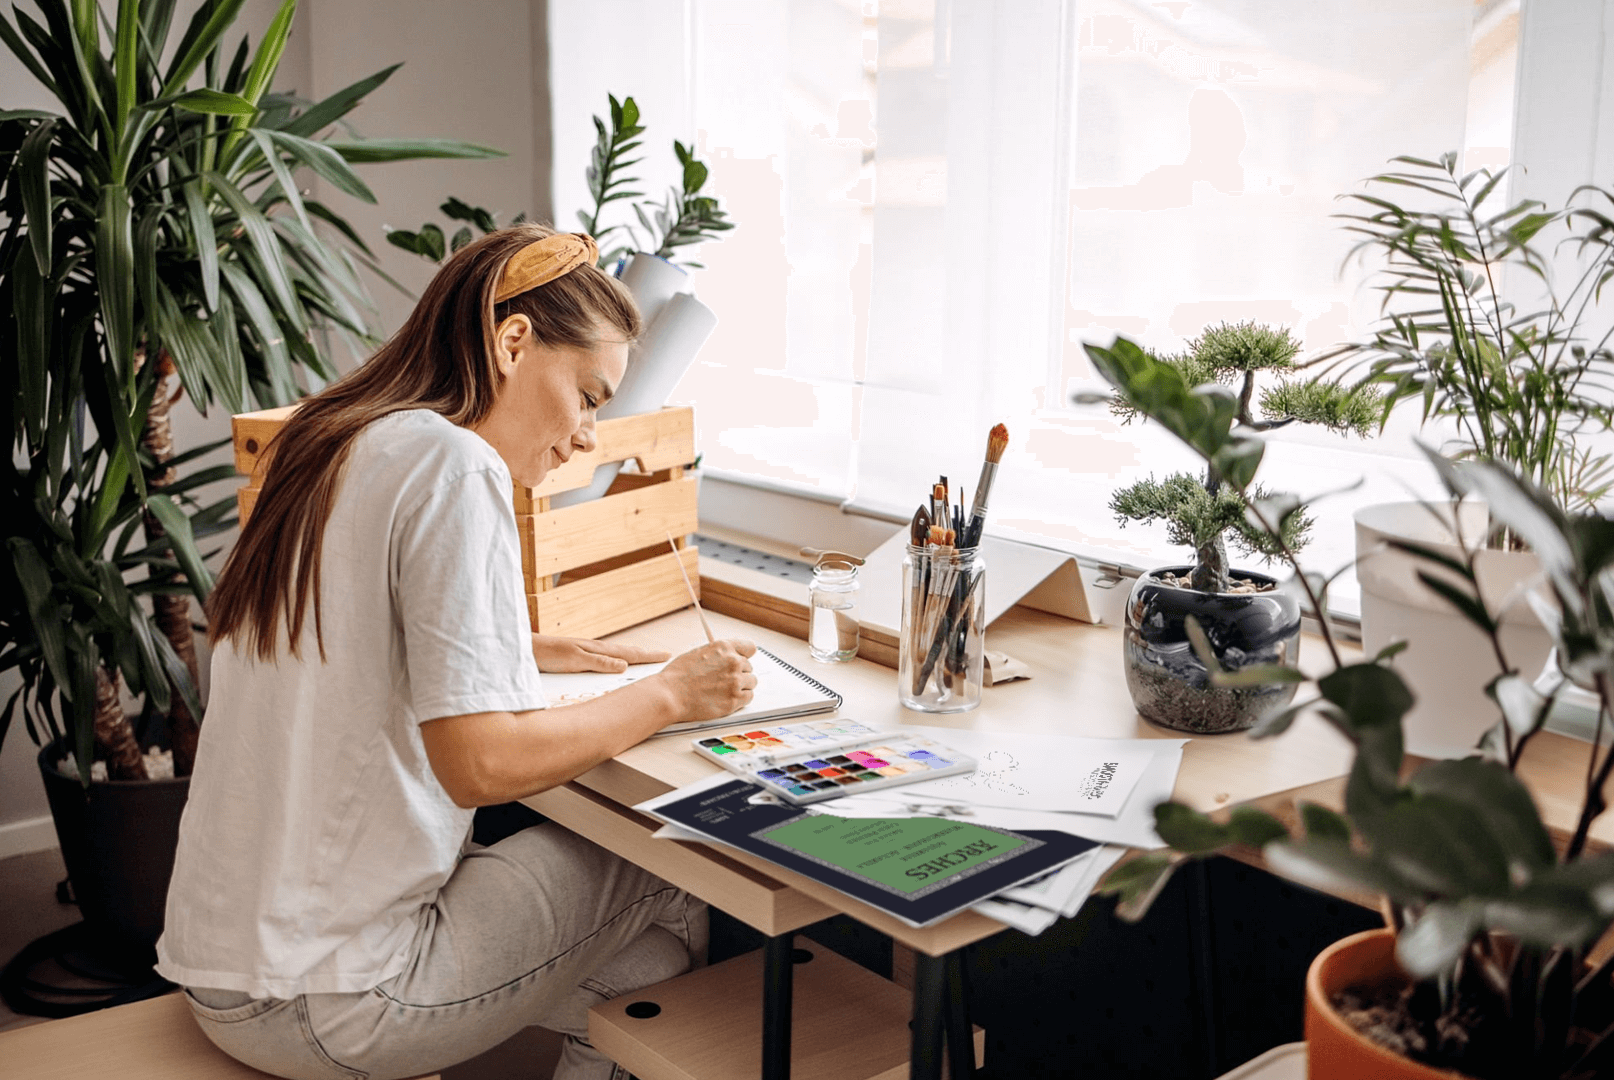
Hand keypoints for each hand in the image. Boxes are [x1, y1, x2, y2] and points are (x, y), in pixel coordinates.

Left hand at [531, 634, 671, 673]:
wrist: (525, 650)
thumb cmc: (546, 654)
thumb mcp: (574, 660)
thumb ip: (599, 663)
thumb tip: (624, 665)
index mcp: (597, 650)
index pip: (628, 654)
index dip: (647, 656)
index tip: (666, 655)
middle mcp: (594, 650)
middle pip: (626, 652)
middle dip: (645, 655)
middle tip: (663, 655)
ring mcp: (586, 652)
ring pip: (616, 655)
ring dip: (632, 657)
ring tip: (645, 659)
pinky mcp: (578, 658)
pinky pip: (605, 659)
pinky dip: (617, 661)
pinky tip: (615, 665)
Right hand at [653, 638, 757, 725]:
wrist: (670, 695)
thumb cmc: (678, 676)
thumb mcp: (698, 653)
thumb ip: (718, 654)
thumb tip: (727, 658)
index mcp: (724, 647)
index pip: (750, 648)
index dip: (745, 656)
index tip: (742, 661)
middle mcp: (733, 662)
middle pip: (749, 667)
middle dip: (738, 674)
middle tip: (724, 681)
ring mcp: (735, 681)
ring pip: (751, 683)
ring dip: (741, 686)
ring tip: (724, 690)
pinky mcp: (735, 699)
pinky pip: (748, 697)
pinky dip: (740, 699)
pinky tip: (726, 698)